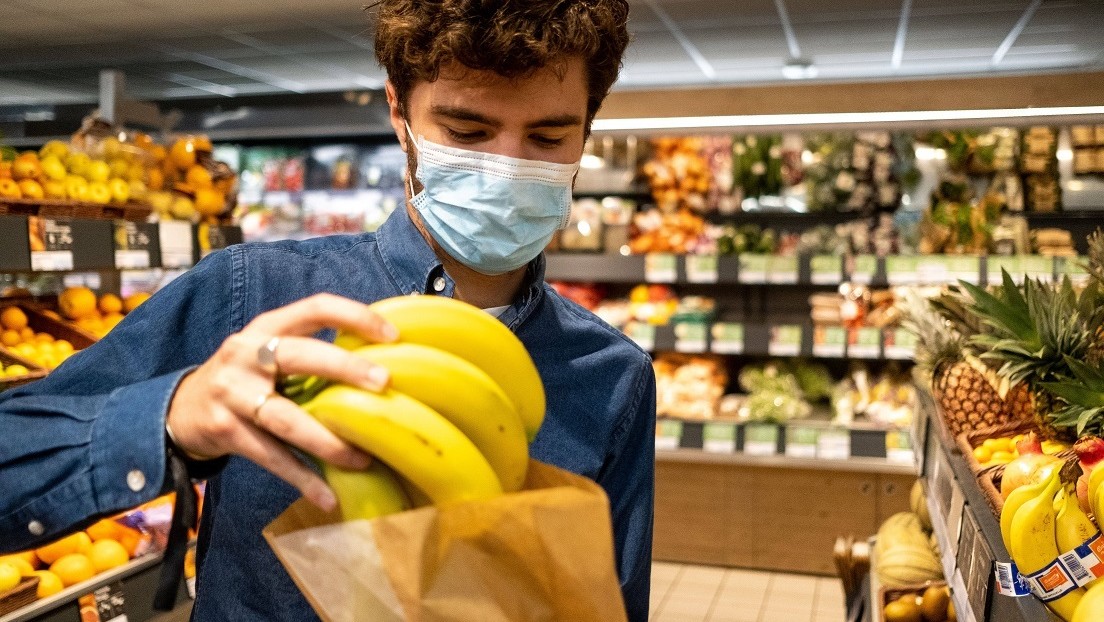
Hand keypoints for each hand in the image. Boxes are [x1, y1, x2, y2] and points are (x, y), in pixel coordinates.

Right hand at [166, 294, 396, 510]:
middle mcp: (246, 353)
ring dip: (327, 440)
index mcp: (266, 327)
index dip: (355, 316)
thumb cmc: (245, 379)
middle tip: (385, 383)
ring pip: (286, 417)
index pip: (315, 308)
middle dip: (344, 368)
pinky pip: (271, 457)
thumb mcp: (268, 353)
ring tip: (362, 459)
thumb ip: (311, 352)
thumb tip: (382, 361)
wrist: (179, 410)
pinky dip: (303, 479)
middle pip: (300, 355)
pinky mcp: (225, 430)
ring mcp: (232, 392)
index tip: (393, 336)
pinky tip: (329, 497)